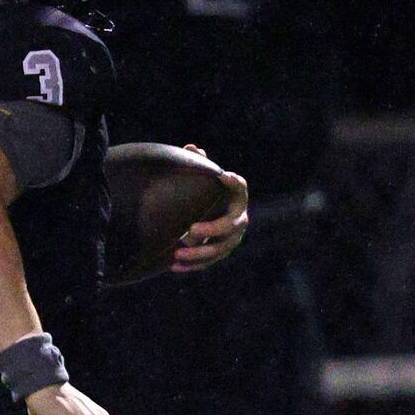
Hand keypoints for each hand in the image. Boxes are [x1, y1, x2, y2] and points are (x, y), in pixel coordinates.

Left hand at [171, 146, 250, 271]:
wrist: (207, 214)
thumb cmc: (204, 192)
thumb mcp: (201, 179)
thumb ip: (199, 165)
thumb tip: (192, 148)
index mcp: (236, 196)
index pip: (240, 187)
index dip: (234, 182)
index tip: (223, 175)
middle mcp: (239, 218)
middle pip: (230, 225)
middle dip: (211, 229)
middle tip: (189, 230)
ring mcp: (232, 238)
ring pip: (219, 249)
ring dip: (198, 254)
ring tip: (177, 254)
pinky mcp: (221, 253)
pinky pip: (209, 262)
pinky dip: (192, 265)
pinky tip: (174, 266)